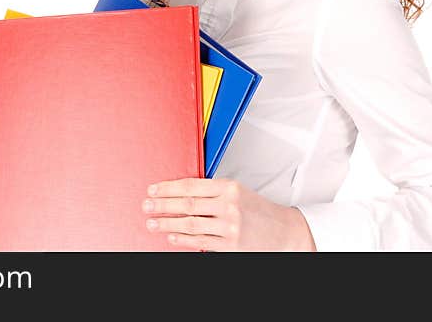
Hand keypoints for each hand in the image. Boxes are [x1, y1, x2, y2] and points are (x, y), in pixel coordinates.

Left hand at [142, 178, 316, 250]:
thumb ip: (212, 191)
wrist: (285, 231)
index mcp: (229, 187)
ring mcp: (230, 227)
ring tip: (152, 223)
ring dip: (167, 223)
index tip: (153, 190)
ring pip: (191, 224)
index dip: (168, 188)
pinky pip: (201, 242)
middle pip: (187, 204)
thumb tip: (180, 192)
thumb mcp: (238, 192)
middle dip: (162, 205)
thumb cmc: (259, 210)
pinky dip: (183, 239)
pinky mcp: (231, 246)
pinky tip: (171, 236)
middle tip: (146, 205)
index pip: (191, 185)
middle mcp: (229, 206)